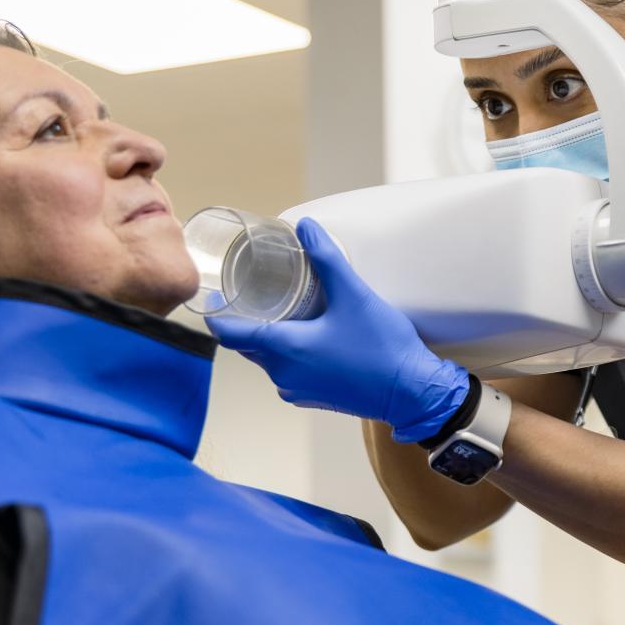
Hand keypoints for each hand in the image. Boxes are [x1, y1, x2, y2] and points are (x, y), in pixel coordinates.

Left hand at [210, 218, 469, 441]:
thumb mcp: (353, 295)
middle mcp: (282, 374)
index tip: (211, 296)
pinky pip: (287, 372)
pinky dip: (287, 353)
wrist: (413, 393)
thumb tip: (306, 227)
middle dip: (244, 320)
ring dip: (267, 337)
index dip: (217, 314)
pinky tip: (303, 335)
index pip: (231, 333)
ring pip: (268, 359)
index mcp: (284, 349)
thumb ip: (327, 258)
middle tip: (247, 292)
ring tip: (276, 309)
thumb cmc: (382, 347)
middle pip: (248, 345)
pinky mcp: (313, 398)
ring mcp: (297, 390)